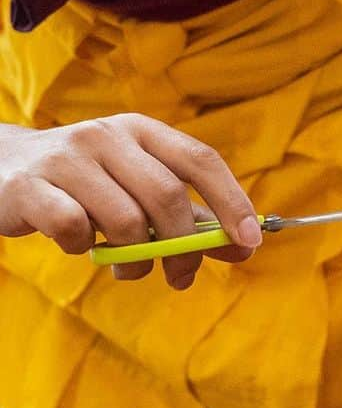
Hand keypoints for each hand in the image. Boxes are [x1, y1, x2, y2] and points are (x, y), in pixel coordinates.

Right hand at [0, 115, 261, 289]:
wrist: (0, 168)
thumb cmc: (85, 185)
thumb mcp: (136, 188)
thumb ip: (188, 217)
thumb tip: (244, 247)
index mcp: (141, 131)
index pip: (200, 160)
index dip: (232, 201)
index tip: (251, 241)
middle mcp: (106, 136)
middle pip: (167, 196)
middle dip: (184, 246)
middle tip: (181, 276)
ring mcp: (66, 157)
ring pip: (125, 220)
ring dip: (135, 258)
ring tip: (127, 266)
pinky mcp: (30, 186)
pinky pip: (76, 229)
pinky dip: (85, 249)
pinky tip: (79, 244)